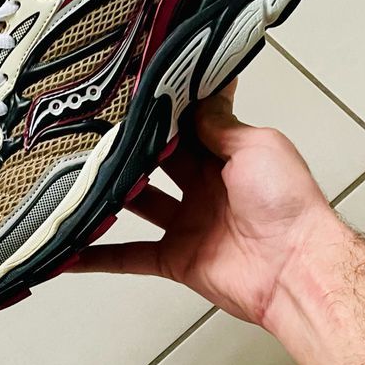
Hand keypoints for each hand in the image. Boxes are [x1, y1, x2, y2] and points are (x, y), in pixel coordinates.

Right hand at [71, 79, 335, 325]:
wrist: (295, 268)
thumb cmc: (286, 203)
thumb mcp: (257, 145)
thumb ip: (219, 124)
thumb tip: (197, 97)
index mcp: (226, 157)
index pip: (183, 129)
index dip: (157, 115)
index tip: (124, 96)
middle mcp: (204, 189)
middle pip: (155, 164)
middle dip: (125, 150)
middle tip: (85, 130)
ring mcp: (188, 225)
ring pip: (137, 206)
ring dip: (106, 196)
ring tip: (69, 177)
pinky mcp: (175, 260)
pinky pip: (130, 257)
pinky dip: (98, 257)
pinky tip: (69, 249)